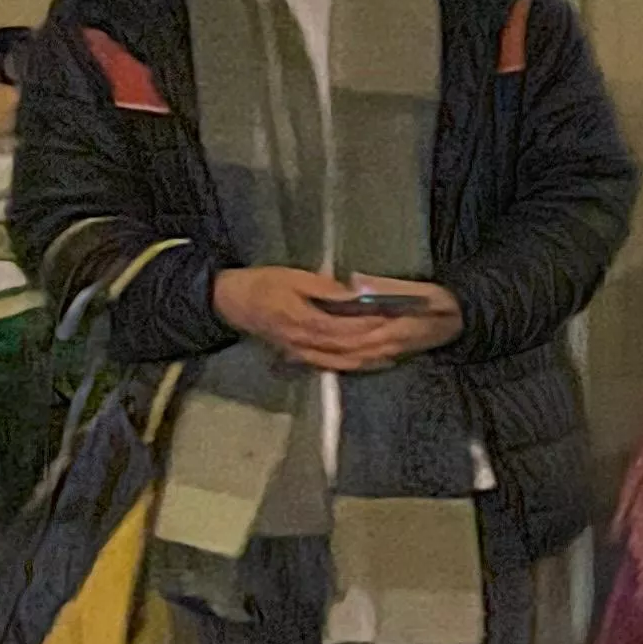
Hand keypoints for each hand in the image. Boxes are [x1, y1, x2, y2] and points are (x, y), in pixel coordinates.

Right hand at [213, 267, 458, 373]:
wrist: (230, 303)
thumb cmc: (261, 284)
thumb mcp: (291, 277)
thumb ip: (324, 288)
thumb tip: (354, 294)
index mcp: (303, 320)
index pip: (347, 326)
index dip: (373, 322)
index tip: (398, 313)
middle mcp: (306, 342)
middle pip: (352, 346)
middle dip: (383, 339)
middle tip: (412, 330)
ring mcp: (305, 353)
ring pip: (348, 360)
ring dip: (377, 355)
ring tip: (405, 346)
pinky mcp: (303, 357)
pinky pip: (336, 366)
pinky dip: (361, 364)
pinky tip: (380, 360)